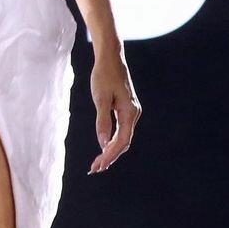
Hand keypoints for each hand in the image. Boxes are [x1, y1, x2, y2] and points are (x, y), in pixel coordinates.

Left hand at [87, 51, 139, 173]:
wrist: (110, 58)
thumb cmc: (104, 75)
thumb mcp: (100, 98)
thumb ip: (102, 121)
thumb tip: (102, 142)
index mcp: (130, 112)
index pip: (122, 141)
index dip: (110, 155)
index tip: (98, 165)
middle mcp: (134, 113)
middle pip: (123, 142)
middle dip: (110, 156)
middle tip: (95, 169)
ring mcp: (131, 111)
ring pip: (123, 137)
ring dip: (110, 150)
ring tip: (98, 163)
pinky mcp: (126, 109)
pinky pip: (121, 129)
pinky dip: (112, 140)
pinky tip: (103, 146)